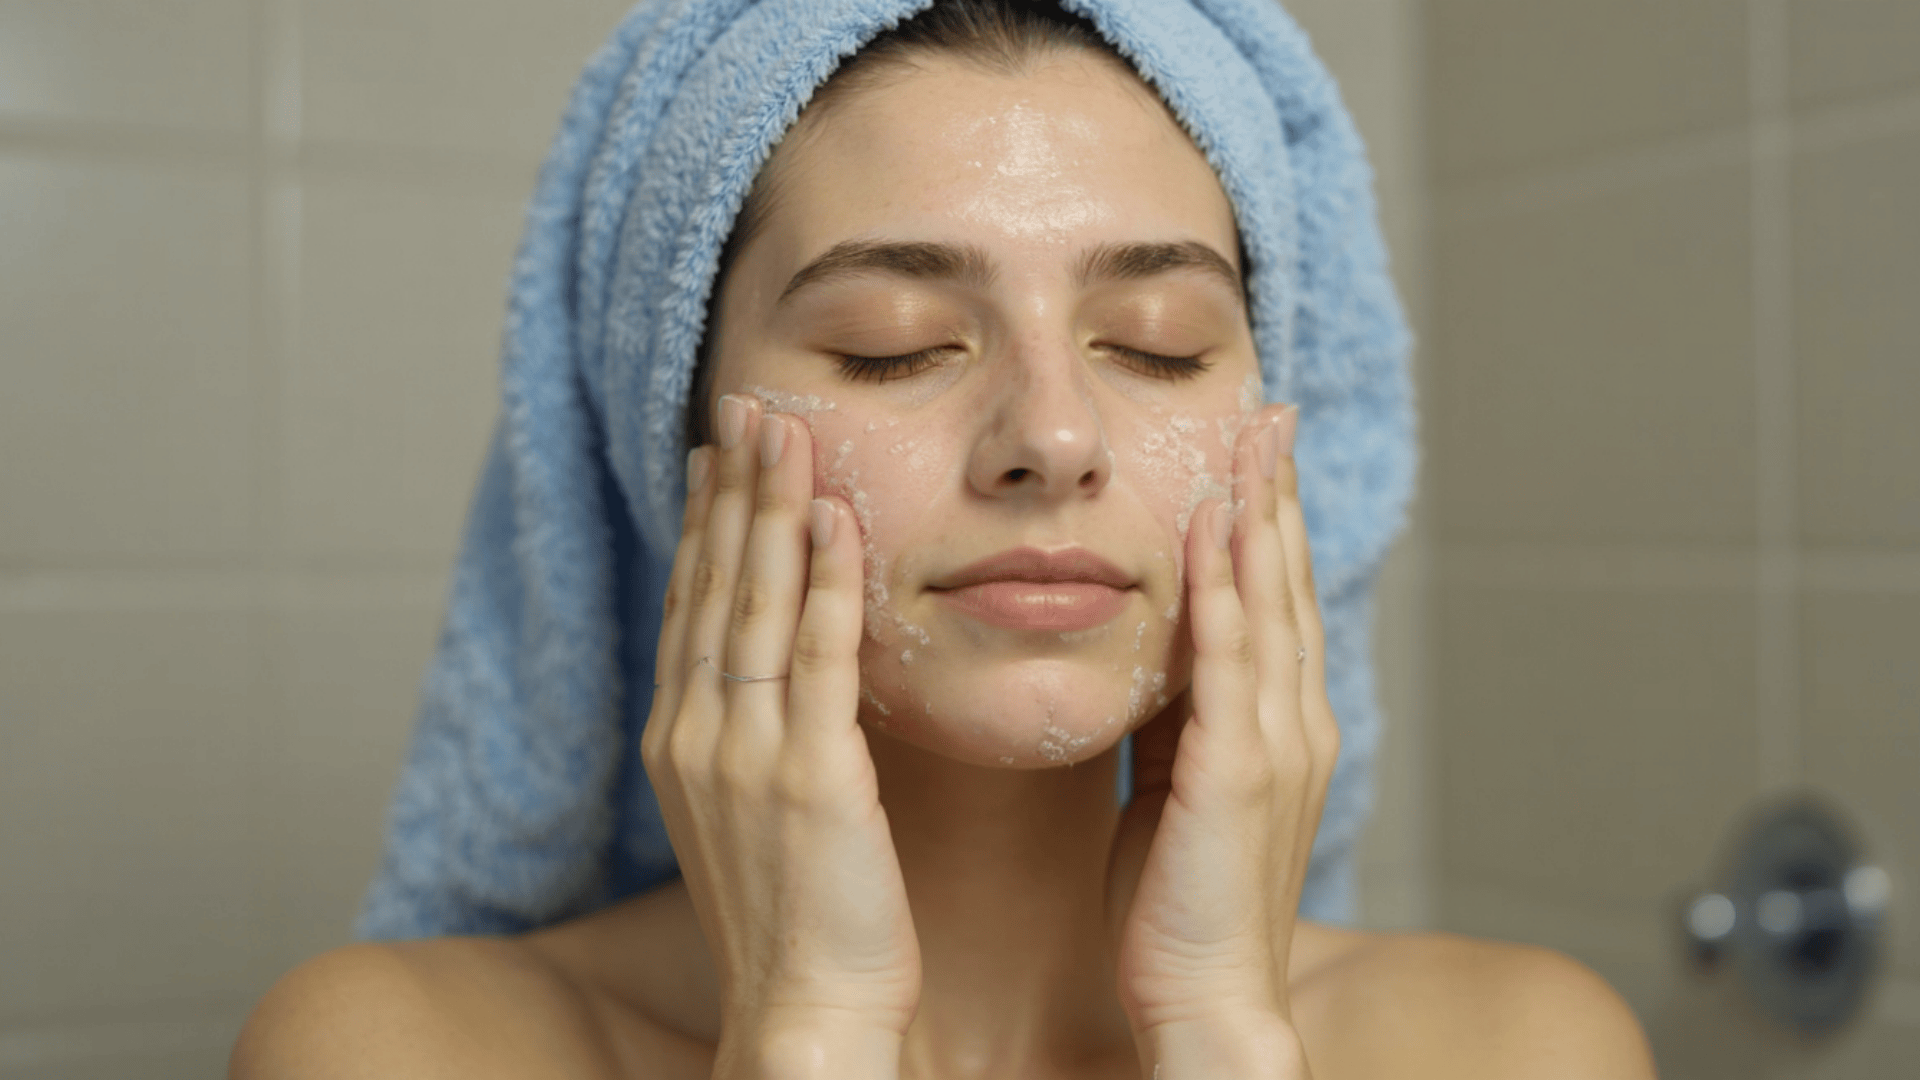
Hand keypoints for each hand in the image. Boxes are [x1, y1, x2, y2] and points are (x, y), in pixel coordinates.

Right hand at [640, 394, 919, 1071]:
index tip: (715, 454)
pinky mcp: (809, 778)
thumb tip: (768, 672)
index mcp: (680, 741)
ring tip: (787, 430)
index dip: (701, 523)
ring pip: (755, 604)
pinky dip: (825, 583)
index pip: (689, 606)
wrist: (805, 1011)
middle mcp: (697, 736)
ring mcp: (745, 754)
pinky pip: (818, 659)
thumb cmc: (796, 917)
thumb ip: (752, 732)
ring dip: (772, 508)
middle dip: (731, 489)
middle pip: (712, 586)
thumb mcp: (750, 811)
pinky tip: (837, 519)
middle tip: (749, 406)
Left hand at [1103, 404, 1332, 1073]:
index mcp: (1280, 726)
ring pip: (1269, 604)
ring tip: (1249, 438)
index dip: (1269, 520)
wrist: (1206, 995)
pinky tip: (1210, 529)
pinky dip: (1224, 590)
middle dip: (1277, 492)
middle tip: (1271, 413)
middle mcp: (1294, 722)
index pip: (1276, 600)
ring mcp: (1275, 743)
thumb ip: (1179, 717)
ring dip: (1258, 515)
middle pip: (1286, 583)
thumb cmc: (1181, 903)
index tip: (1257, 450)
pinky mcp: (1236, 771)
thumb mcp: (1178, 787)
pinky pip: (1229, 662)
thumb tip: (1154, 657)